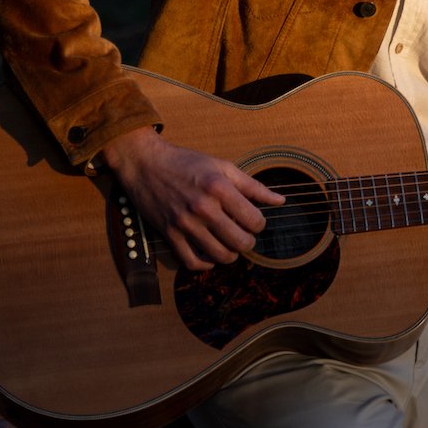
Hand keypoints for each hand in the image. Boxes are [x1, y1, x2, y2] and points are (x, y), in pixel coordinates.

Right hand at [102, 126, 284, 270]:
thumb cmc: (187, 163)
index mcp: (219, 188)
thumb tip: (280, 201)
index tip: (255, 220)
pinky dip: (206, 264)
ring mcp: (184, 224)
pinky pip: (192, 262)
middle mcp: (203, 208)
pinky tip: (210, 254)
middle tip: (245, 235)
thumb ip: (253, 186)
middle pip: (240, 243)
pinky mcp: (169, 235)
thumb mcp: (223, 166)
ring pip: (219, 257)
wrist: (146, 164)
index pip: (254, 220)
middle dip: (248, 242)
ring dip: (231, 255)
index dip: (260, 224)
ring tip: (230, 244)